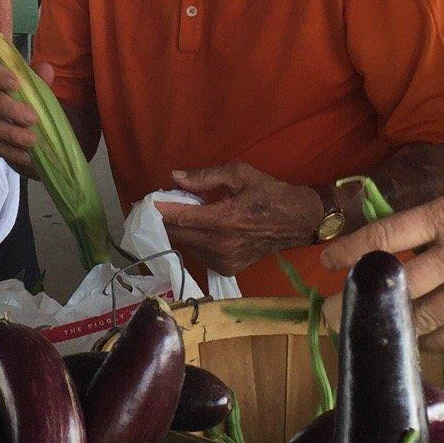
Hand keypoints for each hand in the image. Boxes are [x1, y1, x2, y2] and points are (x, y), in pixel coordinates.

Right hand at [0, 56, 46, 174]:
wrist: (18, 128)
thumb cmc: (24, 102)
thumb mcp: (35, 90)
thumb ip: (39, 80)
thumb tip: (46, 69)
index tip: (16, 84)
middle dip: (9, 109)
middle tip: (33, 119)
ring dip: (10, 133)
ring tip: (32, 140)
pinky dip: (6, 150)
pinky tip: (24, 155)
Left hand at [156, 163, 320, 278]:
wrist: (298, 222)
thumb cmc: (270, 193)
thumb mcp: (240, 174)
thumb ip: (206, 177)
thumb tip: (175, 177)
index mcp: (225, 219)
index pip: (181, 217)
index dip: (160, 210)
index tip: (145, 203)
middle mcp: (221, 244)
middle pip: (178, 234)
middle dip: (166, 219)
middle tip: (162, 204)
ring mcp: (224, 260)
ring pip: (186, 245)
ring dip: (180, 229)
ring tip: (184, 213)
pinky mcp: (227, 268)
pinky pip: (198, 253)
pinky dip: (193, 240)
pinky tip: (201, 227)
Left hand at [319, 178, 443, 348]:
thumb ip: (435, 219)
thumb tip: (396, 243)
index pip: (387, 236)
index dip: (351, 252)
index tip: (326, 262)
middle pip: (399, 285)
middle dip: (363, 303)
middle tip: (335, 317)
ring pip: (425, 316)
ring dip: (397, 327)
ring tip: (376, 332)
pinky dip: (435, 337)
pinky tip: (420, 339)